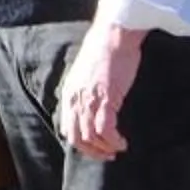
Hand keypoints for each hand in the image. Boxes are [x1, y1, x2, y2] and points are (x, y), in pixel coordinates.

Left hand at [54, 25, 146, 159]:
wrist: (113, 35)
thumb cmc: (105, 50)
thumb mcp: (86, 73)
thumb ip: (84, 89)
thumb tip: (91, 102)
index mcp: (69, 94)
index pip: (67, 128)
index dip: (80, 142)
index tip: (95, 146)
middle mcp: (75, 99)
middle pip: (76, 137)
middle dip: (92, 151)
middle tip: (107, 154)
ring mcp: (89, 100)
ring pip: (91, 137)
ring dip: (105, 148)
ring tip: (118, 148)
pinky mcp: (106, 98)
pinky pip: (106, 129)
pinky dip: (114, 141)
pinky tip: (122, 142)